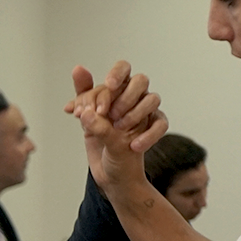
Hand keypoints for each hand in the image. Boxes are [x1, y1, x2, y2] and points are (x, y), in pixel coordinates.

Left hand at [65, 62, 168, 192]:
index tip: (108, 85)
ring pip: (153, 98)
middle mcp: (135, 98)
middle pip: (141, 80)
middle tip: (107, 114)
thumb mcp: (87, 118)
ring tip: (118, 128)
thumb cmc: (100, 138)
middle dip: (124, 96)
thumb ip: (84, 96)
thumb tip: (78, 69)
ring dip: (134, 113)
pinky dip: (148, 135)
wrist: (110, 171)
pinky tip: (133, 145)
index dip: (117, 74)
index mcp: (118, 90)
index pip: (123, 69)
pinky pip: (161, 124)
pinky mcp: (154, 129)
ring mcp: (147, 113)